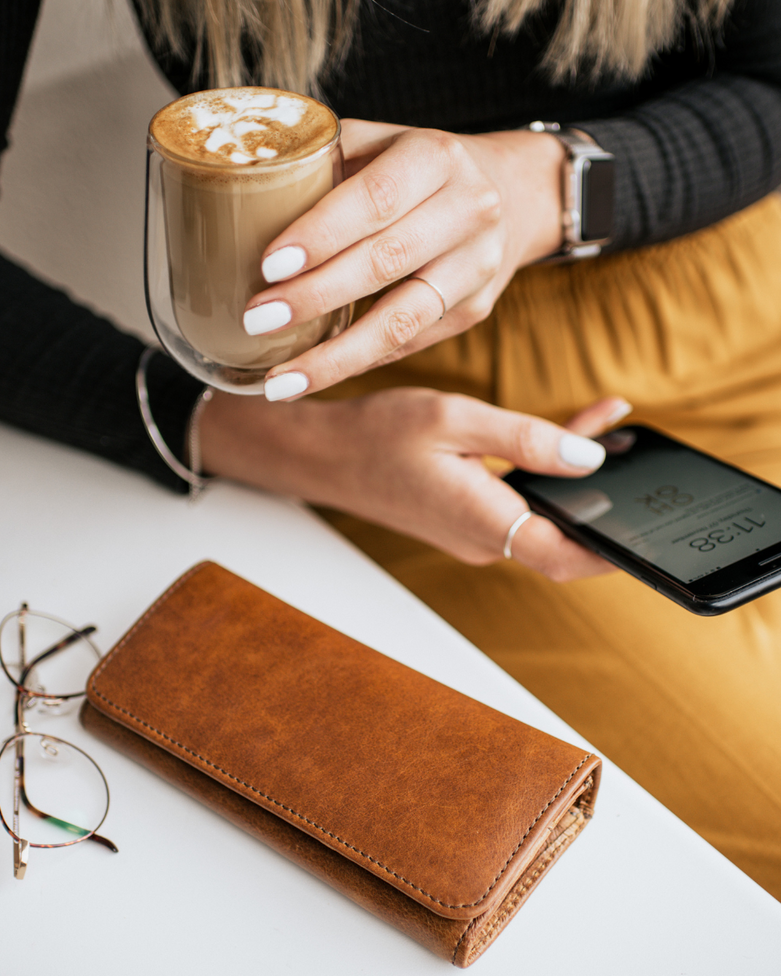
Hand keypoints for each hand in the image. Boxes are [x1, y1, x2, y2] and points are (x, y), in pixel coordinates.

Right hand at [199, 388, 630, 581]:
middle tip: (640, 459)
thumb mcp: (455, 419)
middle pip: (563, 536)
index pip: (566, 556)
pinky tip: (574, 431)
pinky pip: (520, 502)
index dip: (612, 551)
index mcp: (482, 520)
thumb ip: (526, 438)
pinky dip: (547, 472)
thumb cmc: (379, 435)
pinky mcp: (467, 518)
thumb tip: (589, 457)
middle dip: (605, 503)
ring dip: (578, 480)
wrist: (324, 455)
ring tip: (612, 427)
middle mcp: (483, 538)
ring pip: (544, 515)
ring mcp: (475, 532)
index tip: (649, 532)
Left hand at [240, 120, 564, 400]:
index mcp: (436, 157)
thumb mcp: (381, 141)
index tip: (268, 264)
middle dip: (315, 296)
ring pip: (402, 321)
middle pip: (386, 262)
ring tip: (279, 380)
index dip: (322, 234)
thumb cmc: (418, 167)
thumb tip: (242, 191)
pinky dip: (356, 362)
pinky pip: (408, 344)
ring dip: (335, 356)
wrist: (510, 194)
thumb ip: (325, 162)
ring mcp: (476, 267)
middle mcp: (467, 211)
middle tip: (257, 320)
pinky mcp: (474, 310)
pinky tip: (310, 377)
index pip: (375, 198)